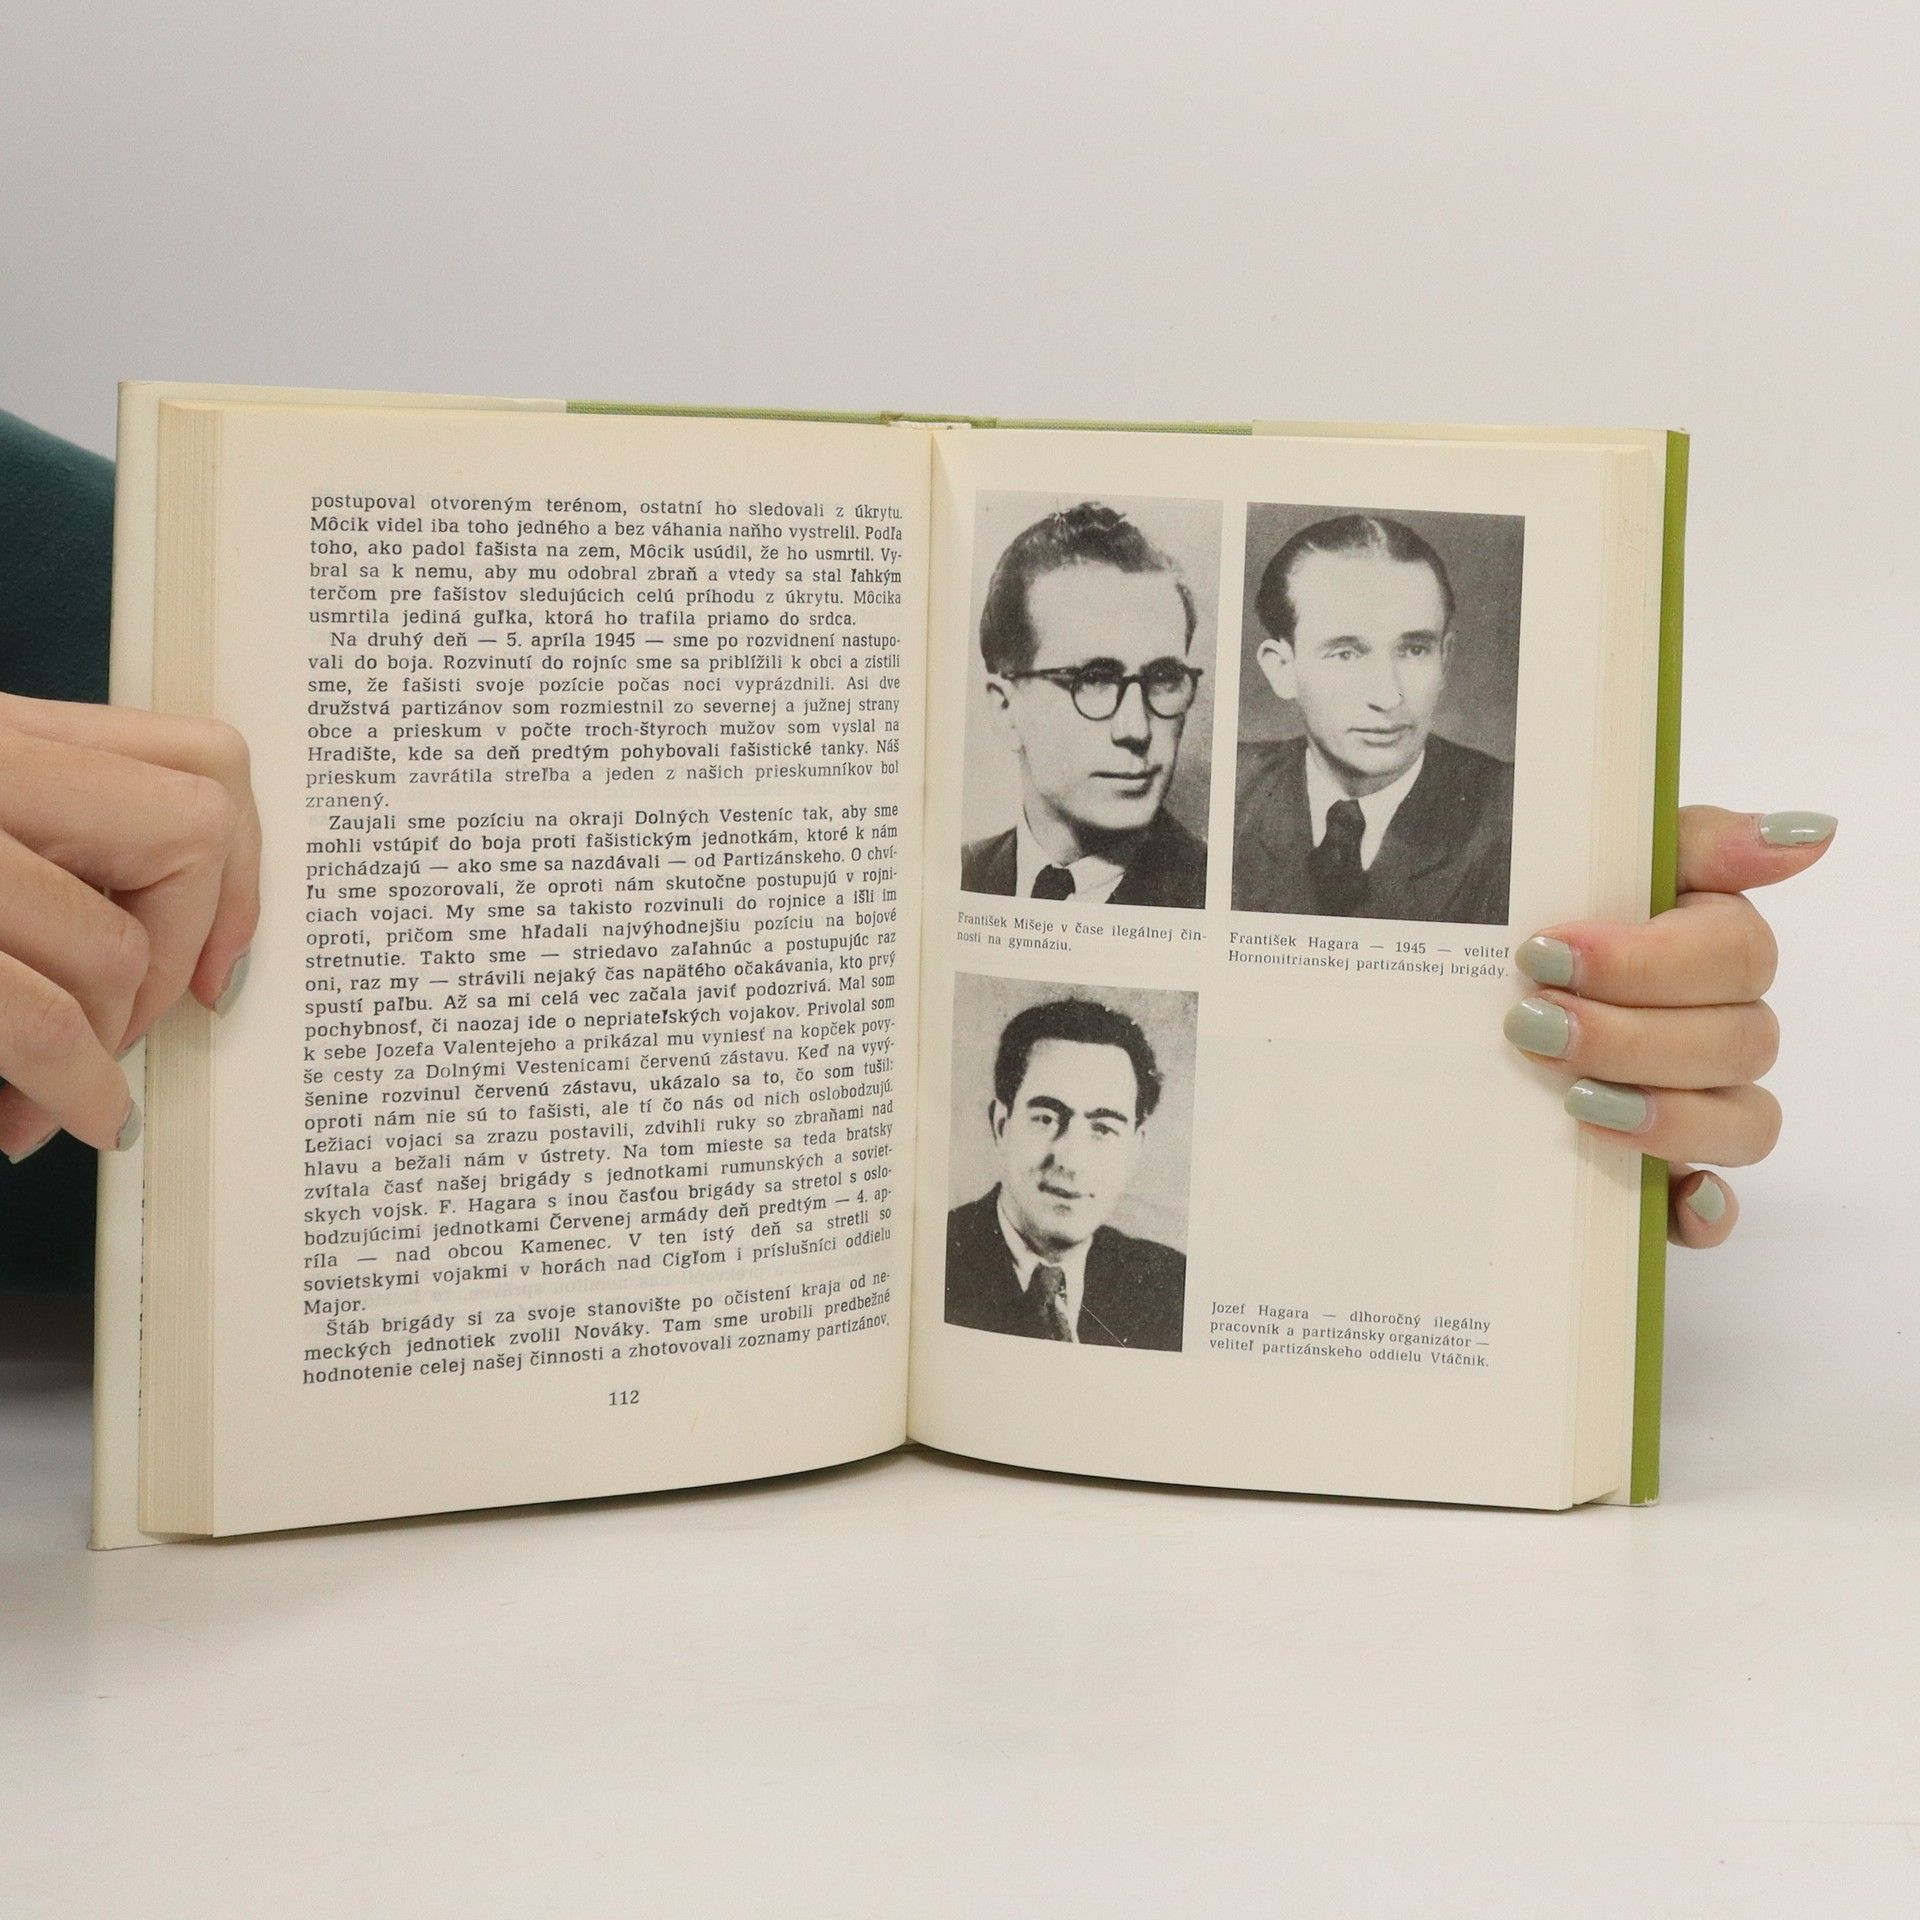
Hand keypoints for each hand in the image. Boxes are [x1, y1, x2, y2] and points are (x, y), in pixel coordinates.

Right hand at [0, 693, 259, 1161]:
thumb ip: (65, 856)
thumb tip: (195, 958)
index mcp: (2, 734)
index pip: (200, 759)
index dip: (243, 872)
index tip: (221, 967)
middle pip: (194, 831)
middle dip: (175, 956)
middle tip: (122, 1034)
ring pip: (119, 943)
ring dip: (101, 1049)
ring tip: (44, 1100)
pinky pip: (50, 1022)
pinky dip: (71, 1092)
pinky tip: (44, 1123)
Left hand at [1504, 805, 1835, 1248]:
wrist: (1451, 980)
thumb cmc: (1533, 912)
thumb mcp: (1595, 855)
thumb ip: (1699, 839)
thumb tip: (1807, 833)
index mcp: (1712, 942)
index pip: (1735, 956)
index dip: (1646, 962)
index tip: (1546, 954)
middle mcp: (1720, 1024)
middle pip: (1736, 1042)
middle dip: (1629, 1036)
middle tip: (1532, 1025)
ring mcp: (1701, 1101)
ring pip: (1742, 1122)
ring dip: (1667, 1115)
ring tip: (1573, 1101)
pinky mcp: (1666, 1170)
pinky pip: (1714, 1207)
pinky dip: (1702, 1211)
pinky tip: (1679, 1202)